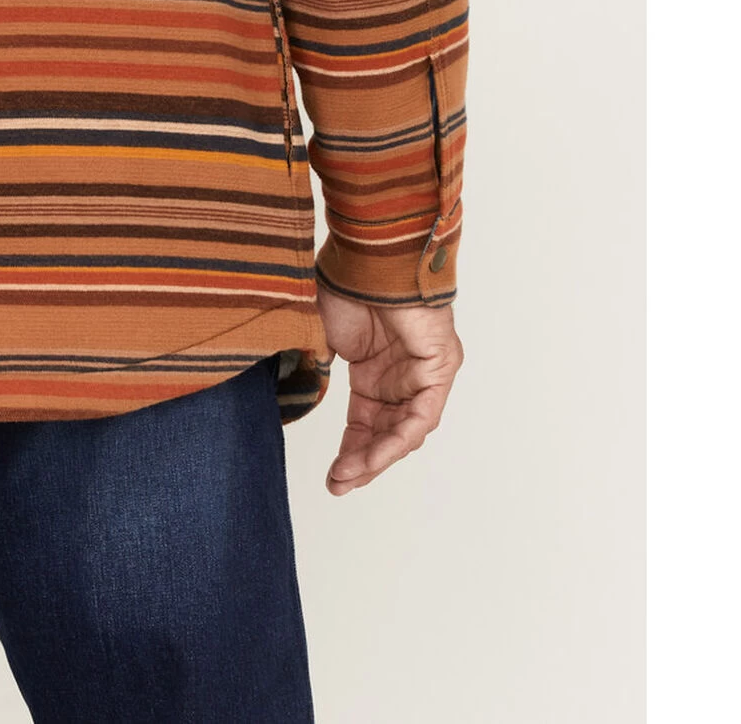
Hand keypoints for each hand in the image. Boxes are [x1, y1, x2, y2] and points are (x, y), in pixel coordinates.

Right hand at [315, 279, 463, 495]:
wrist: (369, 255)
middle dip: (362, 462)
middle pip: (386, 432)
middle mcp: (402, 376)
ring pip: (405, 430)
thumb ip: (316, 367)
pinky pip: (422, 414)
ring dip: (377, 456)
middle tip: (339, 485)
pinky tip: (373, 454)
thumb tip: (301, 393)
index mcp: (376, 369)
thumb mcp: (322, 336)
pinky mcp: (439, 367)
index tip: (331, 476)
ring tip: (349, 476)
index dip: (349, 450)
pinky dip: (397, 438)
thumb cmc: (346, 283)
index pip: (367, 422)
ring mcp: (423, 373)